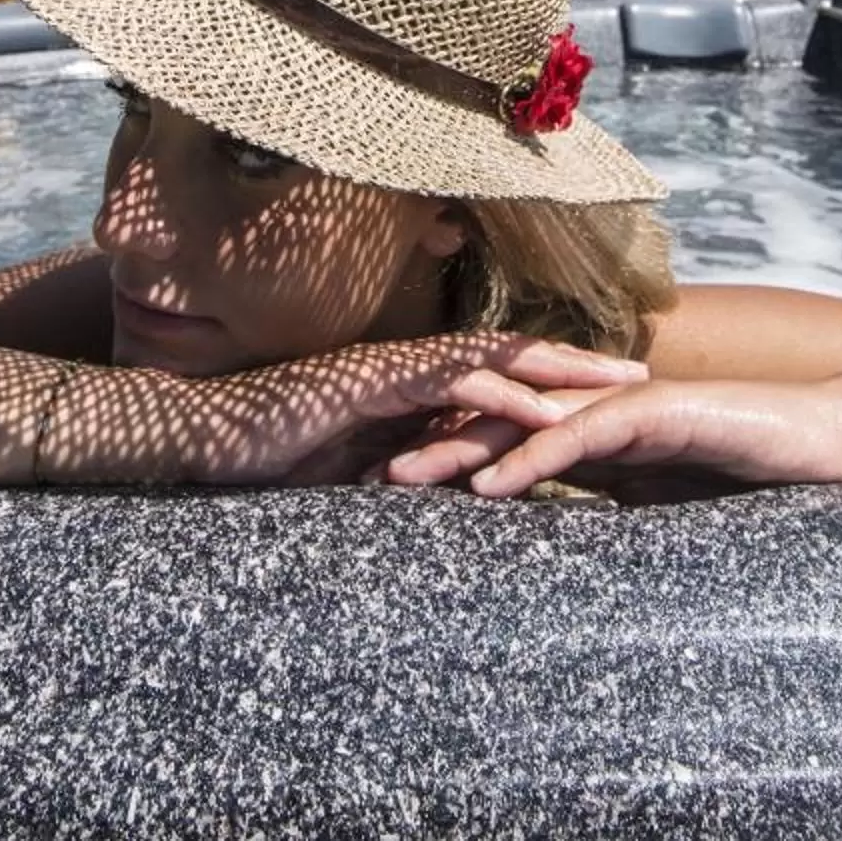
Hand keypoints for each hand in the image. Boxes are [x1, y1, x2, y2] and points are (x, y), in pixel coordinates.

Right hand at [59, 335, 646, 487]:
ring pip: (493, 357)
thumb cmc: (265, 456)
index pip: (494, 370)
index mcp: (406, 383)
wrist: (199, 438)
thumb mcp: (351, 470)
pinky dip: (501, 392)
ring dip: (559, 368)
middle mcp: (407, 366)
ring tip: (617, 380)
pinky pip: (447, 382)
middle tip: (642, 367)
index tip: (605, 385)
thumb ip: (398, 469)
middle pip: (510, 353)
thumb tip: (447, 489)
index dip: (550, 374)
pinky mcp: (370, 382)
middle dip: (577, 360)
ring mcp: (390, 368)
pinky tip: (544, 406)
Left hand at [386, 375, 841, 498]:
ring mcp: (619, 402)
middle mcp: (594, 406)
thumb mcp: (662, 501)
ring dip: (458, 450)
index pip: (503, 435)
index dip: (445, 453)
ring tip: (401, 477)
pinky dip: (530, 461)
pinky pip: (580, 439)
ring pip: (522, 421)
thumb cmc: (753, 470)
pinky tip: (491, 486)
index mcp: (592, 427)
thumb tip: (562, 546)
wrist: (824, 440)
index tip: (386, 482)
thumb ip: (610, 506)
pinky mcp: (651, 413)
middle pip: (493, 419)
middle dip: (426, 443)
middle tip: (360, 474)